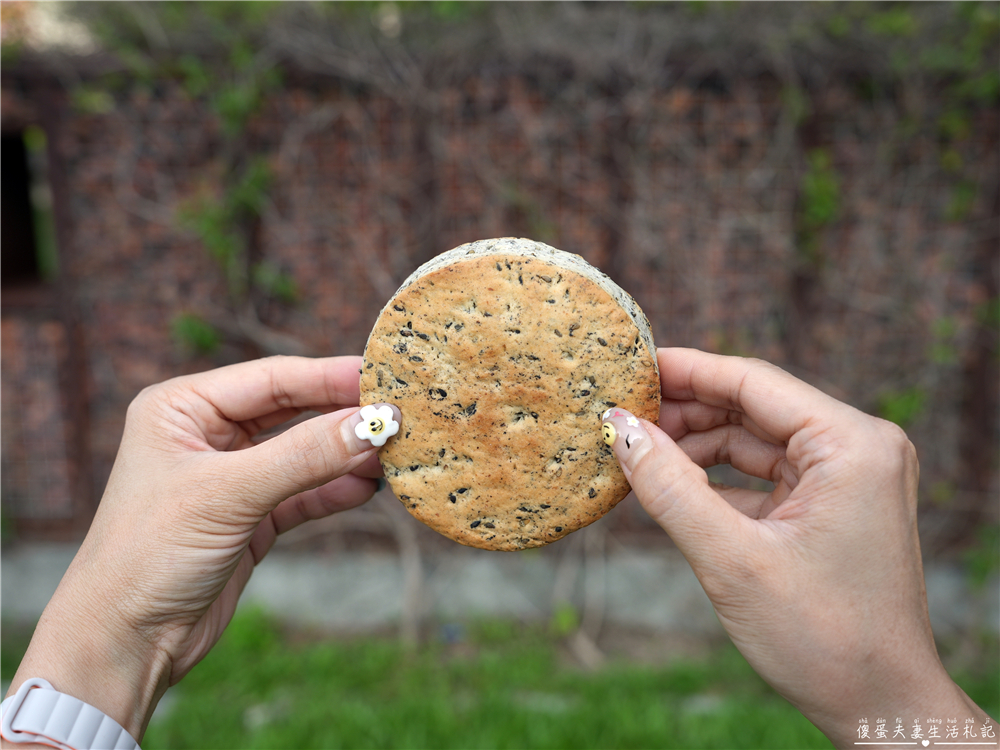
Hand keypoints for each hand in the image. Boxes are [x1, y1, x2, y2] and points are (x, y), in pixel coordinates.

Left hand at [6, 356, 393, 741]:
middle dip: (343, 414)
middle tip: (399, 414)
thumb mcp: (228, 495)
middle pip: (292, 410)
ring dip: (346, 453)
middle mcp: (206, 434)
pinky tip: (369, 486)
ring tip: (394, 451)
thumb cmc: (149, 555)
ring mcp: (231, 477)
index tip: (384, 379)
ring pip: (303, 452)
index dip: (330, 377)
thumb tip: (372, 424)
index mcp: (182, 407)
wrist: (124, 643)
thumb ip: (304, 456)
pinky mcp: (250, 516)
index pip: (272, 378)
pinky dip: (335, 490)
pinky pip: (304, 492)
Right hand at [602, 348, 989, 746]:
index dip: (686, 370)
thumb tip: (619, 429)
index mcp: (852, 445)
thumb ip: (669, 487)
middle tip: (622, 415)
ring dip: (698, 444)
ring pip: (755, 438)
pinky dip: (718, 476)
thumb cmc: (822, 639)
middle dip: (686, 410)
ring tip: (639, 452)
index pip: (754, 382)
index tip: (630, 365)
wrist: (879, 704)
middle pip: (754, 406)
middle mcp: (858, 447)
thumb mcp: (731, 559)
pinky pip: (765, 471)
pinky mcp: (833, 502)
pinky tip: (673, 483)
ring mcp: (848, 475)